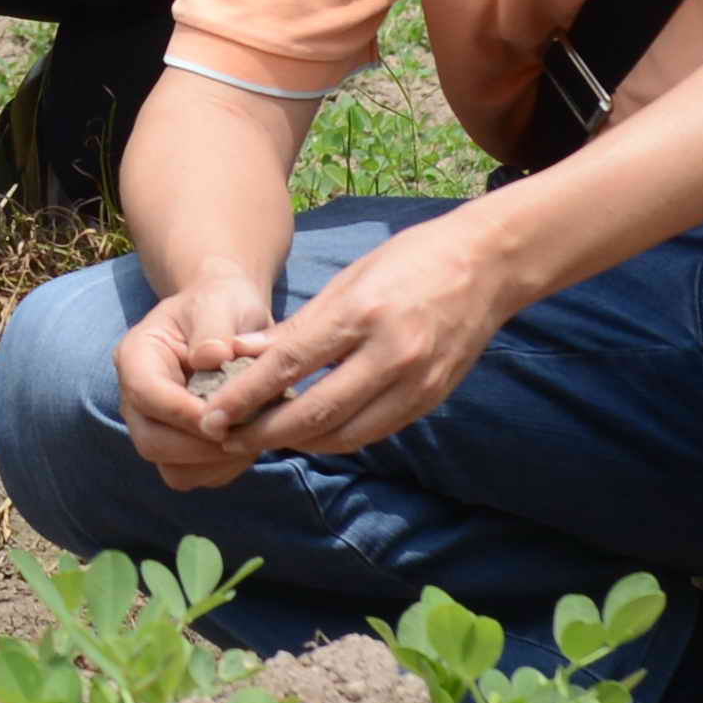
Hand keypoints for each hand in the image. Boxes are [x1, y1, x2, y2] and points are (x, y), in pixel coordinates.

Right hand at [114, 273, 286, 492]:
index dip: (183, 412)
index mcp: (136, 358)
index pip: (146, 395)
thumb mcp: (219, 303)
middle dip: (200, 446)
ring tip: (252, 437)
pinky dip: (224, 468)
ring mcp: (156, 427)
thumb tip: (211, 358)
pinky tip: (250, 440)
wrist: (227, 317)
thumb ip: (213, 328)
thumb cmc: (220, 305)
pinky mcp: (179, 448)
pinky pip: (195, 476)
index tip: (226, 417)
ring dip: (215, 463)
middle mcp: (137, 399)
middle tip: (245, 434)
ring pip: (173, 469)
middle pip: (151, 442)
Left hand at [187, 206, 524, 470]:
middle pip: (315, 412)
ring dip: (298, 441)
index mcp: (363, 314)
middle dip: (264, 432)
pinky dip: (336, 437)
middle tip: (226, 438)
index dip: (246, 397)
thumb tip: (246, 355)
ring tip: (261, 437)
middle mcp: (391, 354)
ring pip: (344, 434)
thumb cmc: (411, 260)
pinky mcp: (431, 399)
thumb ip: (300, 324)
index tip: (212, 416)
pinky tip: (309, 432)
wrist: (489, 265)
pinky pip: (373, 431)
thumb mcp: (349, 278)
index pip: (290, 365)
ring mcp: (416, 382)